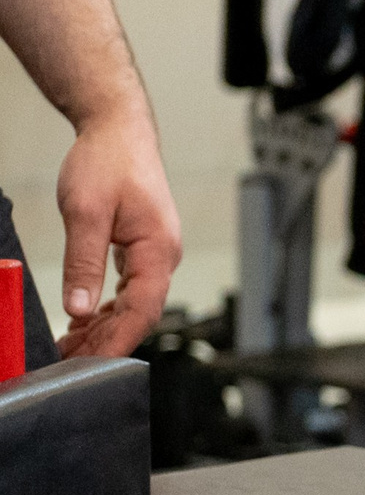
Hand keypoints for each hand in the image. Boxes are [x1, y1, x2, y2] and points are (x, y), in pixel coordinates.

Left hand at [54, 104, 179, 357]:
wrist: (119, 131)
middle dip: (108, 341)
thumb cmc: (109, 162)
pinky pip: (129, 289)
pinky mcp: (143, 249)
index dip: (119, 341)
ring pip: (134, 304)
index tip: (94, 364)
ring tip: (72, 345)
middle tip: (70, 360)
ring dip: (105, 327)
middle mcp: (163, 257)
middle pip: (140, 314)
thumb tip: (79, 309)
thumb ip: (84, 263)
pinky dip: (107, 308)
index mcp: (158, 250)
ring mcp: (155, 254)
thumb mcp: (85, 212)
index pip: (143, 310)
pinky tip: (85, 317)